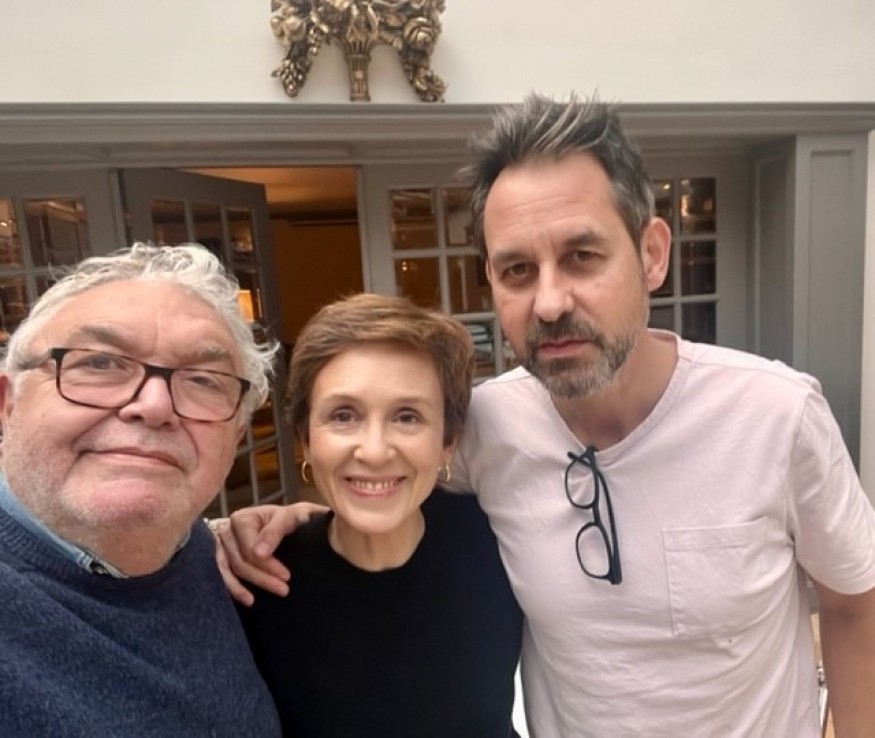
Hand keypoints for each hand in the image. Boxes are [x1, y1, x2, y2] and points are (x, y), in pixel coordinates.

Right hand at [213, 502, 328, 605]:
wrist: (284, 518)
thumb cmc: (287, 517)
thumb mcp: (288, 517)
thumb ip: (274, 531)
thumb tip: (259, 553)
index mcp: (241, 519)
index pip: (249, 549)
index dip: (267, 565)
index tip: (286, 576)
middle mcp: (226, 531)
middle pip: (240, 562)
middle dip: (262, 578)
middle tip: (283, 590)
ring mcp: (221, 545)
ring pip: (230, 571)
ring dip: (243, 588)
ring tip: (256, 601)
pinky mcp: (221, 557)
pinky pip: (223, 575)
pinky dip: (232, 588)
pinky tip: (245, 599)